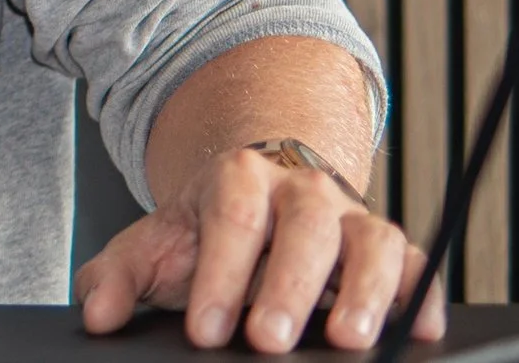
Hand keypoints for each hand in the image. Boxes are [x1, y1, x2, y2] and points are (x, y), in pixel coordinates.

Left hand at [75, 146, 446, 351]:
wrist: (255, 190)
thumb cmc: (205, 228)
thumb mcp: (153, 244)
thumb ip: (117, 277)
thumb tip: (98, 316)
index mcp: (237, 177)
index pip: (231, 222)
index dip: (219, 278)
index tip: (205, 333)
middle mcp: (301, 189)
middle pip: (302, 228)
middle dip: (287, 287)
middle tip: (269, 341)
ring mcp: (350, 215)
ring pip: (370, 241)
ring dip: (364, 291)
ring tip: (348, 340)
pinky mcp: (391, 248)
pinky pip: (415, 265)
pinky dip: (420, 296)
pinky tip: (416, 332)